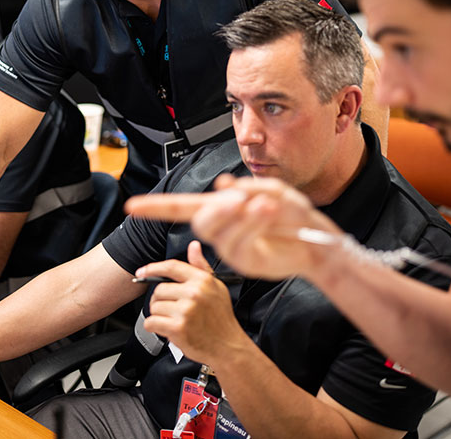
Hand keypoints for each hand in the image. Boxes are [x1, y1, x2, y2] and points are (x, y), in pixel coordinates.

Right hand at [126, 175, 343, 280]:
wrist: (317, 242)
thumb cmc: (294, 217)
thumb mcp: (273, 191)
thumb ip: (248, 188)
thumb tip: (222, 186)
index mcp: (223, 208)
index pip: (182, 207)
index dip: (157, 207)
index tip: (132, 206)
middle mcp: (223, 230)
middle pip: (200, 219)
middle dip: (217, 208)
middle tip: (241, 199)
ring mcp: (232, 248)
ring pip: (218, 231)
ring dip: (238, 214)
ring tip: (263, 205)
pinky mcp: (246, 263)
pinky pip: (237, 243)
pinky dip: (251, 223)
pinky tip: (267, 211)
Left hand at [137, 241, 248, 365]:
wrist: (228, 346)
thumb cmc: (220, 318)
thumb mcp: (216, 287)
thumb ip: (201, 266)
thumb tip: (193, 246)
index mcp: (202, 280)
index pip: (171, 267)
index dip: (153, 268)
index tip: (142, 272)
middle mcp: (194, 293)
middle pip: (159, 290)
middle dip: (160, 301)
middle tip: (171, 309)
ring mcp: (185, 310)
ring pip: (154, 307)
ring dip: (159, 315)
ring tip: (174, 320)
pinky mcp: (177, 327)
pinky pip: (151, 322)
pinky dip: (154, 327)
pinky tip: (167, 329)